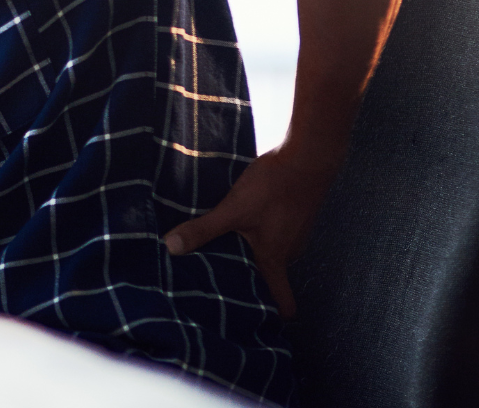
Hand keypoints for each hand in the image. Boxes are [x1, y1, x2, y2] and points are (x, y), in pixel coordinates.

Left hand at [161, 144, 337, 317]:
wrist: (308, 156)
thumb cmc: (274, 187)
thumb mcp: (233, 209)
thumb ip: (203, 229)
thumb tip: (170, 247)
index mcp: (275, 260)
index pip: (283, 303)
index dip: (270, 316)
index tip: (249, 321)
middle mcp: (289, 253)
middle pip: (270, 279)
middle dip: (247, 283)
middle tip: (215, 283)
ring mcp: (293, 234)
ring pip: (269, 254)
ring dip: (248, 255)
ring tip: (217, 252)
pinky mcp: (292, 215)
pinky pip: (271, 234)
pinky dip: (255, 235)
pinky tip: (234, 224)